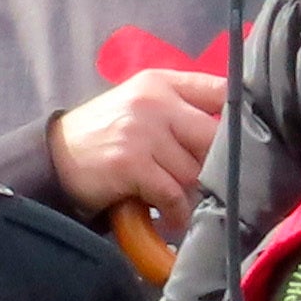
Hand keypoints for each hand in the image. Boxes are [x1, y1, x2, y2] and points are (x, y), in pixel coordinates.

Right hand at [47, 64, 229, 240]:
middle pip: (215, 137)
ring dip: (194, 195)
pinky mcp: (130, 162)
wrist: (54, 158)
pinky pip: (172, 193)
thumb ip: (182, 110)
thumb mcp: (141, 106)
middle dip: (217, 169)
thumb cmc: (107, 135)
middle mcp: (154, 101)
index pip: (220, 91)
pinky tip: (171, 217)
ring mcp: (142, 131)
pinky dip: (176, 212)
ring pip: (195, 170)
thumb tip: (235, 135)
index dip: (240, 120)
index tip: (247, 144)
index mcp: (162, 82)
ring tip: (186, 204)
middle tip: (214, 187)